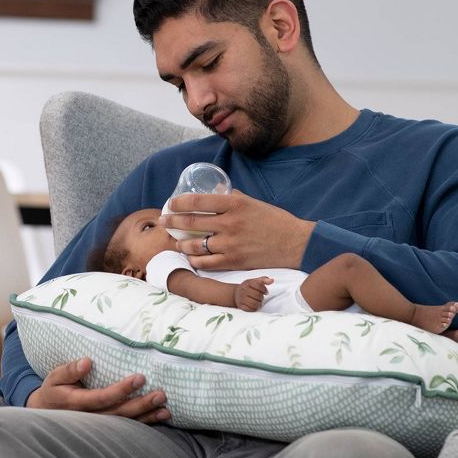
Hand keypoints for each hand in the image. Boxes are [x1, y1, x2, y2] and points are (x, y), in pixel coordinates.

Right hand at [26, 357, 170, 422]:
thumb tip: (87, 362)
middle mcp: (90, 419)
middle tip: (161, 395)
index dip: (122, 389)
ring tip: (166, 410)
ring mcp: (99, 427)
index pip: (103, 397)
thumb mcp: (54, 378)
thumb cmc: (54, 391)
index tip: (140, 378)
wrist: (46, 415)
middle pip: (119, 413)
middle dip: (141, 405)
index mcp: (77, 403)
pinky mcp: (106, 430)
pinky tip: (161, 418)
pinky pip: (128, 428)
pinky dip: (146, 424)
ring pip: (126, 424)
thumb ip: (69, 370)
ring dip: (147, 417)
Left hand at [161, 190, 314, 270]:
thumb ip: (232, 199)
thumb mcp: (253, 202)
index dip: (178, 202)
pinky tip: (191, 257)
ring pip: (195, 245)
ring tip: (176, 242)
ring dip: (181, 244)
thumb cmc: (274, 220)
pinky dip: (195, 260)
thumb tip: (216, 194)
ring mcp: (230, 244)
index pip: (197, 201)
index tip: (170, 203)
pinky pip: (206, 263)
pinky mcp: (234, 261)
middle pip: (191, 222)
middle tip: (163, 221)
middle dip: (172, 221)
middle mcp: (229, 223)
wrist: (294, 243)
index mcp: (234, 204)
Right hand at [234, 276, 272, 310]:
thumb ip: (264, 280)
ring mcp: (241, 298)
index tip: (265, 292)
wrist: (236, 293)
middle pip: (257, 295)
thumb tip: (272, 280)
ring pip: (254, 304)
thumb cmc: (248, 287)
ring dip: (259, 304)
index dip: (264, 290)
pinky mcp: (241, 306)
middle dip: (262, 297)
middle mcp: (244, 290)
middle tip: (261, 298)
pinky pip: (250, 309)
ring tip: (259, 302)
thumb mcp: (255, 281)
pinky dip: (254, 308)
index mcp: (248, 283)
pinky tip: (254, 305)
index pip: (259, 286)